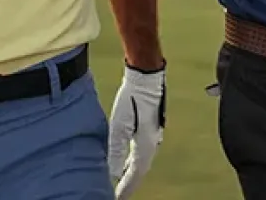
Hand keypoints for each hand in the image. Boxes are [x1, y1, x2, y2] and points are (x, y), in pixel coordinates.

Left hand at [107, 61, 164, 197]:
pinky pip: (141, 151)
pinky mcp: (150, 127)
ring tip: (121, 180)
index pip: (135, 173)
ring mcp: (153, 135)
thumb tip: (112, 171)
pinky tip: (126, 159)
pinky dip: (133, 160)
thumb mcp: (119, 125)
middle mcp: (152, 143)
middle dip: (130, 182)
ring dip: (131, 172)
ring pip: (141, 160)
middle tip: (119, 193)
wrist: (146, 77)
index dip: (126, 186)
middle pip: (140, 169)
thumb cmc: (132, 99)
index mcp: (146, 145)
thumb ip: (116, 149)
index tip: (117, 197)